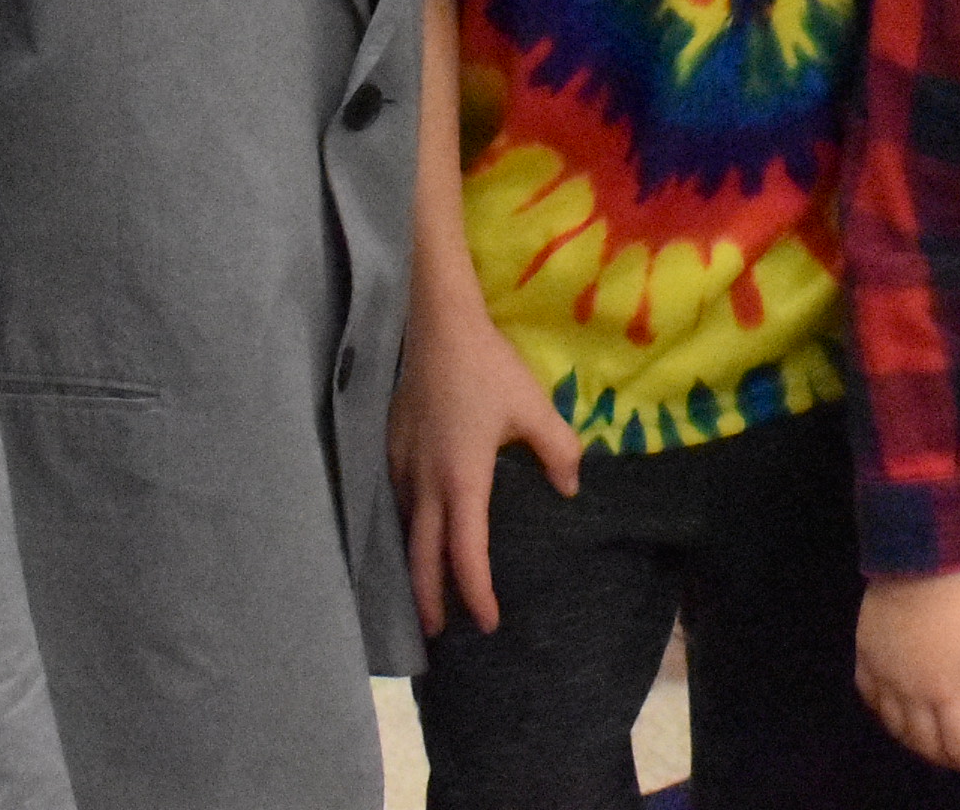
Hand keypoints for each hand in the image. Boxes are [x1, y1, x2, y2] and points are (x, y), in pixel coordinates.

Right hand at [396, 285, 579, 637]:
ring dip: (415, 568)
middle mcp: (425, 484)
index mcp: (462, 481)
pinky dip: (405, 532)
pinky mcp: (389, 449)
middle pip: (422, 558)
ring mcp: (401, 467)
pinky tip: (414, 534)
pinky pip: (396, 504)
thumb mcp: (534, 408)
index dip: (477, 593)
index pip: (466, 555)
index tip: (488, 622)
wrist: (436, 326)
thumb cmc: (488, 368)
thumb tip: (570, 490)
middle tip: (439, 633)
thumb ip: (558, 451)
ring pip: (404, 533)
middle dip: (430, 600)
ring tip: (425, 594)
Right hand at [857, 568, 959, 783]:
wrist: (915, 557)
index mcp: (949, 693)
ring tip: (932, 744)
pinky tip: (894, 714)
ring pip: (896, 728)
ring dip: (916, 744)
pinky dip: (885, 717)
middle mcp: (912, 695)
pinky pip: (871, 701)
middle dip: (948, 759)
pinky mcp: (866, 658)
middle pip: (926, 744)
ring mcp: (885, 677)